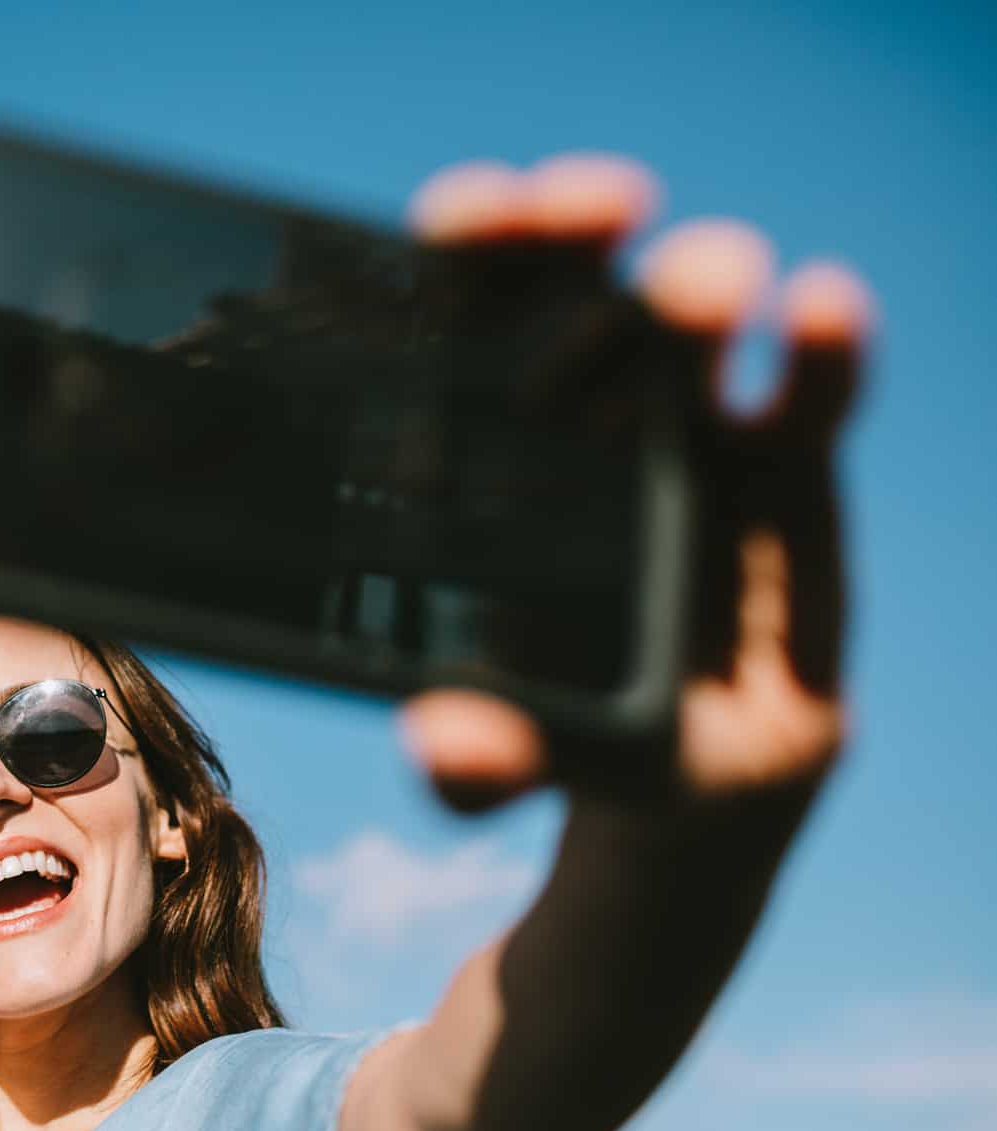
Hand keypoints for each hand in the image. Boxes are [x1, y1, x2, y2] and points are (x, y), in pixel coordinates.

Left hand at [396, 155, 871, 815]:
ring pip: (691, 322)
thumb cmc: (577, 738)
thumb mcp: (526, 754)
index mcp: (481, 454)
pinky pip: (809, 390)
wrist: (692, 785)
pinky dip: (820, 348)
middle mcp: (581, 416)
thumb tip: (443, 750)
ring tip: (705, 296)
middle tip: (592, 213)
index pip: (458, 322)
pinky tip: (818, 311)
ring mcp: (688, 428)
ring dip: (697, 283)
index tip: (463, 222)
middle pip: (568, 284)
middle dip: (575, 229)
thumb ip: (481, 760)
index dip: (463, 252)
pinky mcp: (785, 463)